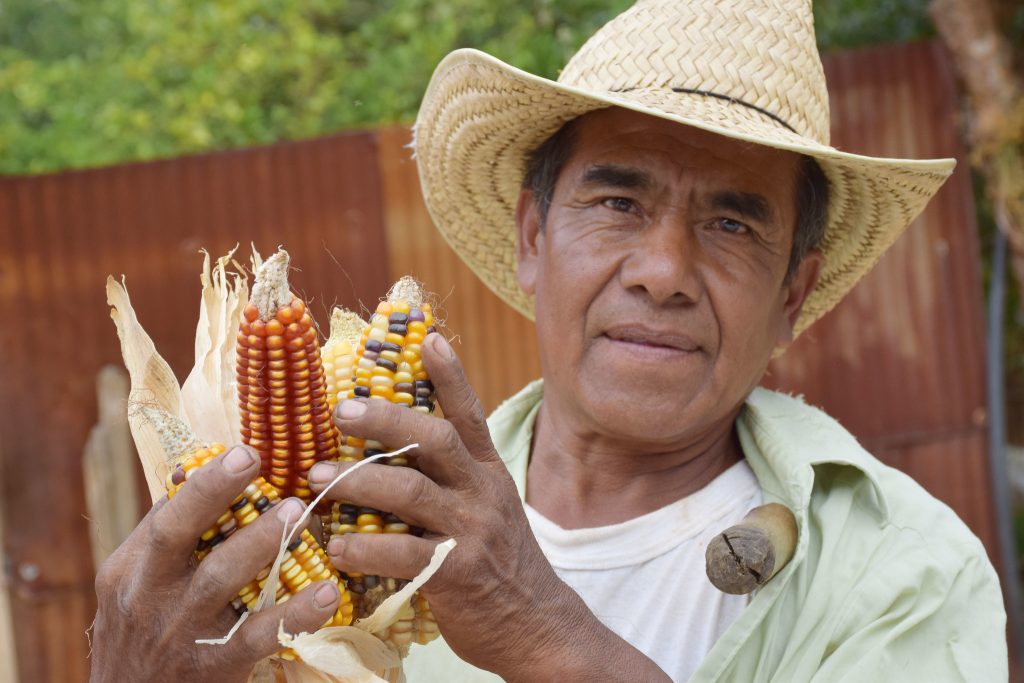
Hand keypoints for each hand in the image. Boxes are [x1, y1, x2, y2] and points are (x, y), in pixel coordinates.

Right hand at [90, 445, 341, 682]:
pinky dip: (294, 613)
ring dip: (259, 543)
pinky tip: (329, 592)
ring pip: (217, 580)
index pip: (164, 516)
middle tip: (252, 458)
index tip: (242, 451)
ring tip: (296, 512)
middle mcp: (148, 596)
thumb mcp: (135, 588)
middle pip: (174, 534)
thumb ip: (165, 538)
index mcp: (129, 570)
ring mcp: (180, 631)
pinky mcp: (213, 665)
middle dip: (211, 493)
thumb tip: (192, 474)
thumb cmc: (142, 638)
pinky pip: (257, 636)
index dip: (203, 481)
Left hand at [310, 334, 666, 681]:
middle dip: (386, 419)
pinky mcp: (456, 573)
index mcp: (488, 471)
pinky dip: (362, 548)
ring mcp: (471, 531)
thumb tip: (392, 453)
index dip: (450, 375)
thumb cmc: (498, 563)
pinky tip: (335, 547)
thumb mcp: (488, 509)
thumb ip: (450, 480)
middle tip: (341, 409)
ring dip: (358, 482)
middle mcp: (482, 492)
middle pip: (435, 440)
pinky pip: (401, 553)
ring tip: (317, 477)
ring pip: (410, 492)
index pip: (469, 413)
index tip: (428, 337)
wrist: (535, 625)